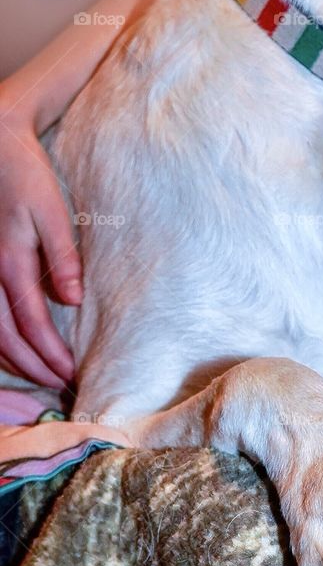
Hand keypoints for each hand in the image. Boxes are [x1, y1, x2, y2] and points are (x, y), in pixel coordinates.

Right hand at [0, 107, 79, 387]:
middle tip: (61, 386)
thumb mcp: (52, 213)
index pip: (30, 325)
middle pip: (5, 339)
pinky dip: (1, 341)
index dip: (49, 354)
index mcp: (9, 264)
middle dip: (33, 367)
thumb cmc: (27, 178)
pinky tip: (17, 351)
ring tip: (43, 378)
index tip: (71, 374)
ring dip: (16, 360)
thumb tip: (73, 300)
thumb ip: (62, 257)